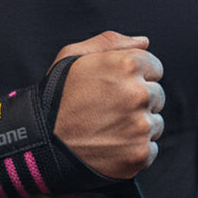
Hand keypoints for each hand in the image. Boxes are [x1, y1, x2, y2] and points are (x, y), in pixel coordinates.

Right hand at [51, 32, 164, 179]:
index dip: (134, 76)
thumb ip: (111, 42)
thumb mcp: (73, 56)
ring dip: (137, 126)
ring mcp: (140, 126)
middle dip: (137, 101)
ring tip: (106, 128)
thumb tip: (144, 43)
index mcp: (127, 64)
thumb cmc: (55, 95)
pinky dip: (133, 149)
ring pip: (155, 123)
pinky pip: (150, 149)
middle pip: (157, 95)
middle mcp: (138, 94)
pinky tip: (109, 145)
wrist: (40, 141)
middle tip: (107, 109)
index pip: (154, 67)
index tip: (114, 87)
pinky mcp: (139, 154)